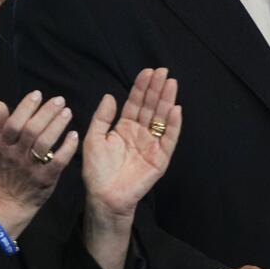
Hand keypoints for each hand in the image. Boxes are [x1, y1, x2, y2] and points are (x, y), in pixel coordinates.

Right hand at [0, 91, 78, 239]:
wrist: (10, 201)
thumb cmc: (5, 167)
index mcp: (3, 145)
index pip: (13, 123)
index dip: (25, 107)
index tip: (38, 94)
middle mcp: (16, 155)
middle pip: (31, 131)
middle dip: (46, 113)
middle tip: (60, 100)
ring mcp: (31, 168)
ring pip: (44, 144)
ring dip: (57, 126)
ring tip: (68, 112)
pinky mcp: (46, 178)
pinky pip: (57, 162)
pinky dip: (67, 148)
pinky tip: (74, 135)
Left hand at [81, 68, 181, 268]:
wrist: (104, 197)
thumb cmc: (97, 171)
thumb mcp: (93, 139)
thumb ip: (102, 117)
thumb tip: (110, 96)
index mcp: (125, 127)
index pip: (135, 103)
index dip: (141, 87)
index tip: (147, 71)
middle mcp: (140, 133)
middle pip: (151, 107)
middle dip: (157, 89)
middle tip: (163, 71)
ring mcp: (152, 144)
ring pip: (161, 118)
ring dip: (167, 101)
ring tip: (171, 83)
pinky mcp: (160, 158)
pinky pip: (169, 139)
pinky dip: (174, 125)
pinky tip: (176, 109)